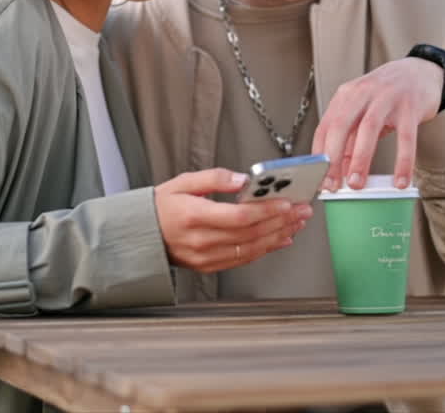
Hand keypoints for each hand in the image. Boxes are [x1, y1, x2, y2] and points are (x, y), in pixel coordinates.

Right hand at [154, 169, 311, 272]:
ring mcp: (206, 257)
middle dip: (282, 221)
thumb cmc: (162, 208)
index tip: (287, 202)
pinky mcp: (210, 266)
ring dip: (279, 236)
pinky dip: (266, 249)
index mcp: (193, 217)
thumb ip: (214, 178)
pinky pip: (243, 259)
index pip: (239, 216)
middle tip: (302, 210)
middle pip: (251, 233)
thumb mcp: (183, 182)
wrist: (142, 236)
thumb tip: (242, 179)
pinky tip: (280, 239)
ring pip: (251, 249)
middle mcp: (201, 241)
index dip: (267, 210)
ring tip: (297, 223)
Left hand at [312, 57, 441, 191]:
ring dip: (360, 159)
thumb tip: (340, 171)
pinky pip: (406, 137)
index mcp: (346, 95)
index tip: (319, 179)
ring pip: (369, 129)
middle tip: (332, 186)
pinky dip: (402, 161)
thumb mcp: (364, 110)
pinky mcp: (410, 107)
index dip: (319, 154)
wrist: (420, 72)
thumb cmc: (387, 95)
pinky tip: (401, 181)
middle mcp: (363, 93)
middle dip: (334, 158)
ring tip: (356, 185)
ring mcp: (387, 97)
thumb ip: (352, 138)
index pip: (325, 126)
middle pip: (341, 125)